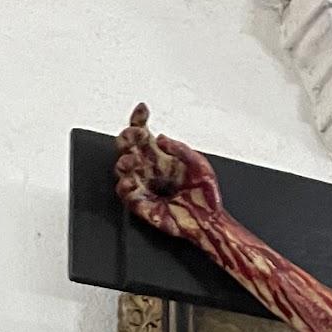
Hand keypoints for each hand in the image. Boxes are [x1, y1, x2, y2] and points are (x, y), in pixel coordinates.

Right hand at [114, 103, 222, 237]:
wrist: (210, 221)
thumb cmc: (206, 195)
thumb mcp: (199, 164)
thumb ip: (180, 148)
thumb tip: (160, 138)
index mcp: (162, 157)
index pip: (143, 134)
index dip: (139, 119)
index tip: (142, 110)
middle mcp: (150, 169)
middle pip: (127, 148)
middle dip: (127, 138)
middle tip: (134, 136)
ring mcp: (145, 186)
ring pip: (122, 169)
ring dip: (123, 162)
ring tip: (133, 160)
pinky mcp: (143, 205)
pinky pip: (126, 194)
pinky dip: (125, 186)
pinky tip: (132, 181)